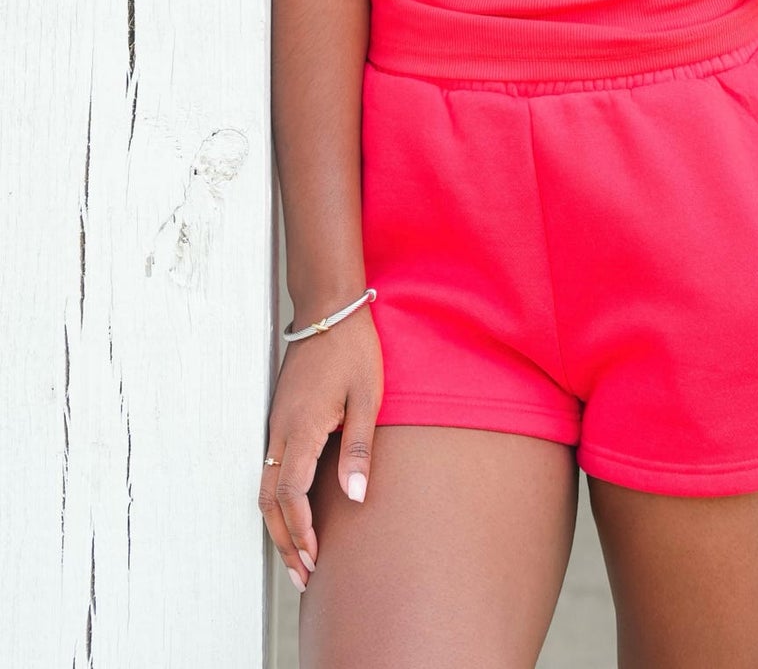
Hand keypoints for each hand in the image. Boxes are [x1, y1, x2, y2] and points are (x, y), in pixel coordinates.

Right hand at [258, 304, 383, 593]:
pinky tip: (294, 513)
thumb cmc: (353, 349)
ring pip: (264, 488)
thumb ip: (358, 449)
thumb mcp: (367, 398)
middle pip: (268, 501)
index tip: (316, 557)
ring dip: (278, 525)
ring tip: (298, 556)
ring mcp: (276, 423)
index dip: (301, 531)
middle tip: (304, 575)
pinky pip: (269, 469)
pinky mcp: (280, 416)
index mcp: (302, 427)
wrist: (328, 309)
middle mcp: (280, 430)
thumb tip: (354, 498)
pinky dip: (277, 501)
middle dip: (285, 542)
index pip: (290, 495)